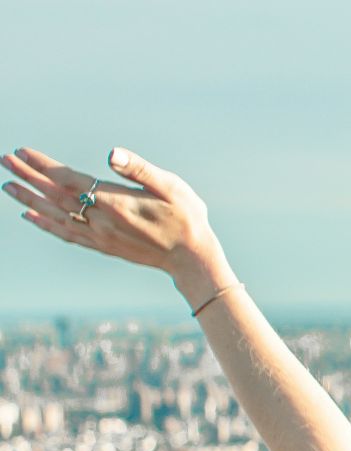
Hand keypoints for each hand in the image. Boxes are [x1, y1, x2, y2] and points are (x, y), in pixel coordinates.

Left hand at [3, 146, 236, 306]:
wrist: (192, 258)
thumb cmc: (187, 218)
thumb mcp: (171, 186)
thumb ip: (139, 169)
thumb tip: (112, 154)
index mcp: (113, 201)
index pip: (68, 179)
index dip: (43, 164)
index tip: (21, 151)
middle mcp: (100, 220)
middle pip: (55, 195)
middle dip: (28, 177)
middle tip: (4, 161)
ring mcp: (99, 236)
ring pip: (55, 215)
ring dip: (28, 199)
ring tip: (8, 185)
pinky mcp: (103, 246)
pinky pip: (65, 233)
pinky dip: (45, 223)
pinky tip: (31, 215)